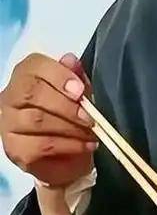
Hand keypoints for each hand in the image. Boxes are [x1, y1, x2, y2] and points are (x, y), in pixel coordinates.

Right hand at [0, 52, 96, 185]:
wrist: (67, 153)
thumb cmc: (71, 114)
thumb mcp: (79, 91)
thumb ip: (75, 76)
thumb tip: (71, 61)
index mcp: (26, 75)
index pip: (34, 67)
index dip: (59, 76)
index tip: (80, 91)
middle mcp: (10, 97)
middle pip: (31, 93)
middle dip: (66, 105)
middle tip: (89, 117)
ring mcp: (8, 124)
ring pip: (36, 120)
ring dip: (70, 127)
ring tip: (90, 133)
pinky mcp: (15, 150)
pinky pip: (41, 146)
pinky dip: (69, 146)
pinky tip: (85, 145)